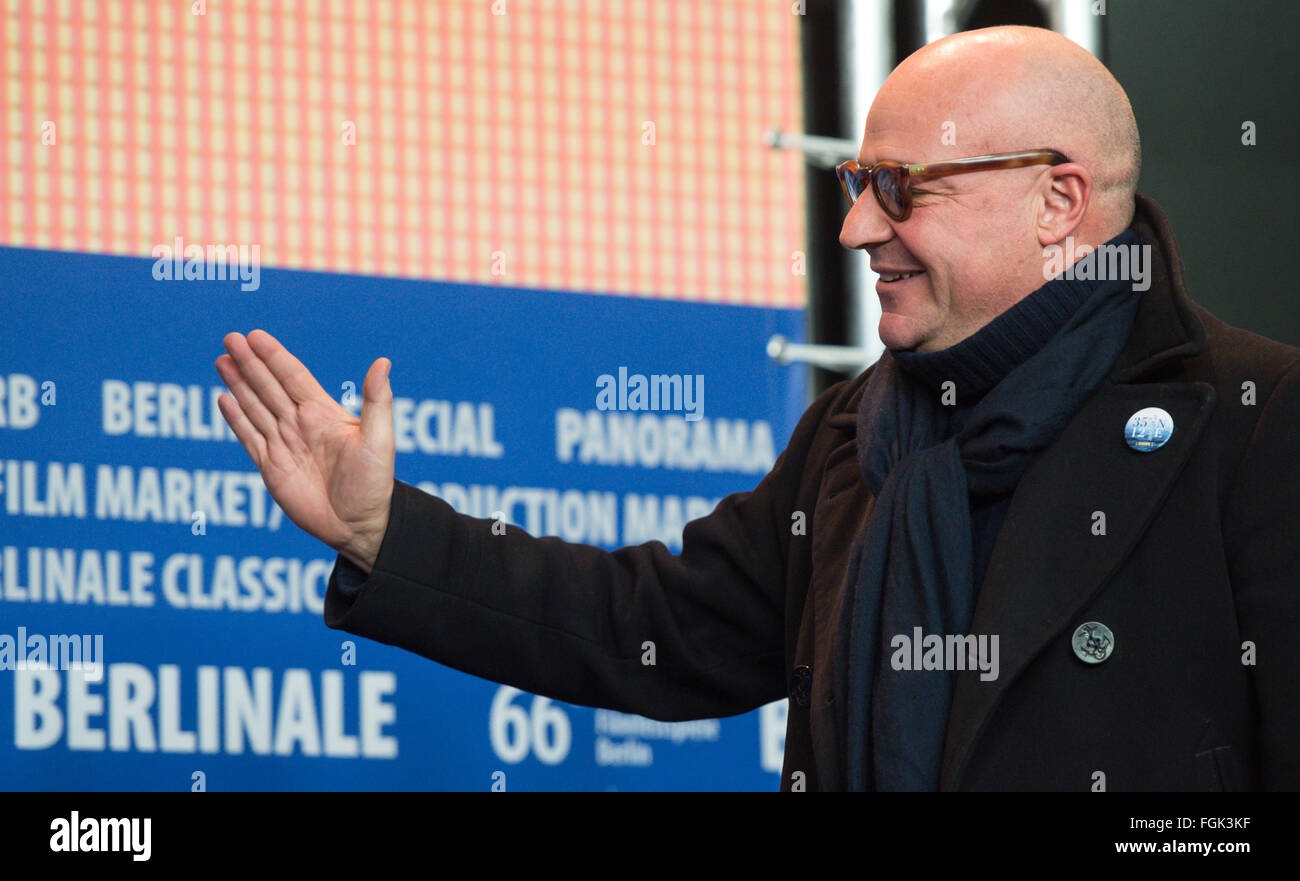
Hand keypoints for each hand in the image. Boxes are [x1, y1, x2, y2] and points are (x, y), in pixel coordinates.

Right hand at [214, 329, 394, 573]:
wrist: (360, 525)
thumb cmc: (375, 483)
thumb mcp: (379, 439)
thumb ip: (377, 401)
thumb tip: (382, 362)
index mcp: (324, 414)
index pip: (294, 376)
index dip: (274, 356)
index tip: (255, 335)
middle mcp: (301, 425)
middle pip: (269, 386)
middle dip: (250, 363)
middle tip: (229, 338)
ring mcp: (284, 445)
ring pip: (255, 407)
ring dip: (238, 384)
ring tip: (222, 360)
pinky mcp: (271, 468)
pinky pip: (250, 438)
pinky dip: (236, 419)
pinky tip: (224, 399)